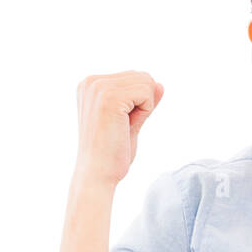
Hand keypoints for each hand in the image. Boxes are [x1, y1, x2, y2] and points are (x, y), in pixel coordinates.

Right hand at [74, 71, 164, 186]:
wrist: (97, 175)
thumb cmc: (111, 153)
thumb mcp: (130, 121)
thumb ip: (143, 101)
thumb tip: (159, 84)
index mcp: (91, 84)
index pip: (134, 78)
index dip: (138, 103)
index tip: (118, 123)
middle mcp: (91, 81)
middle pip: (142, 77)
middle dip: (143, 104)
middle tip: (122, 127)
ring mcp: (98, 88)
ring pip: (147, 83)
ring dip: (144, 109)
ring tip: (122, 127)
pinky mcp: (109, 97)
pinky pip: (147, 92)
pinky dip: (145, 111)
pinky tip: (126, 126)